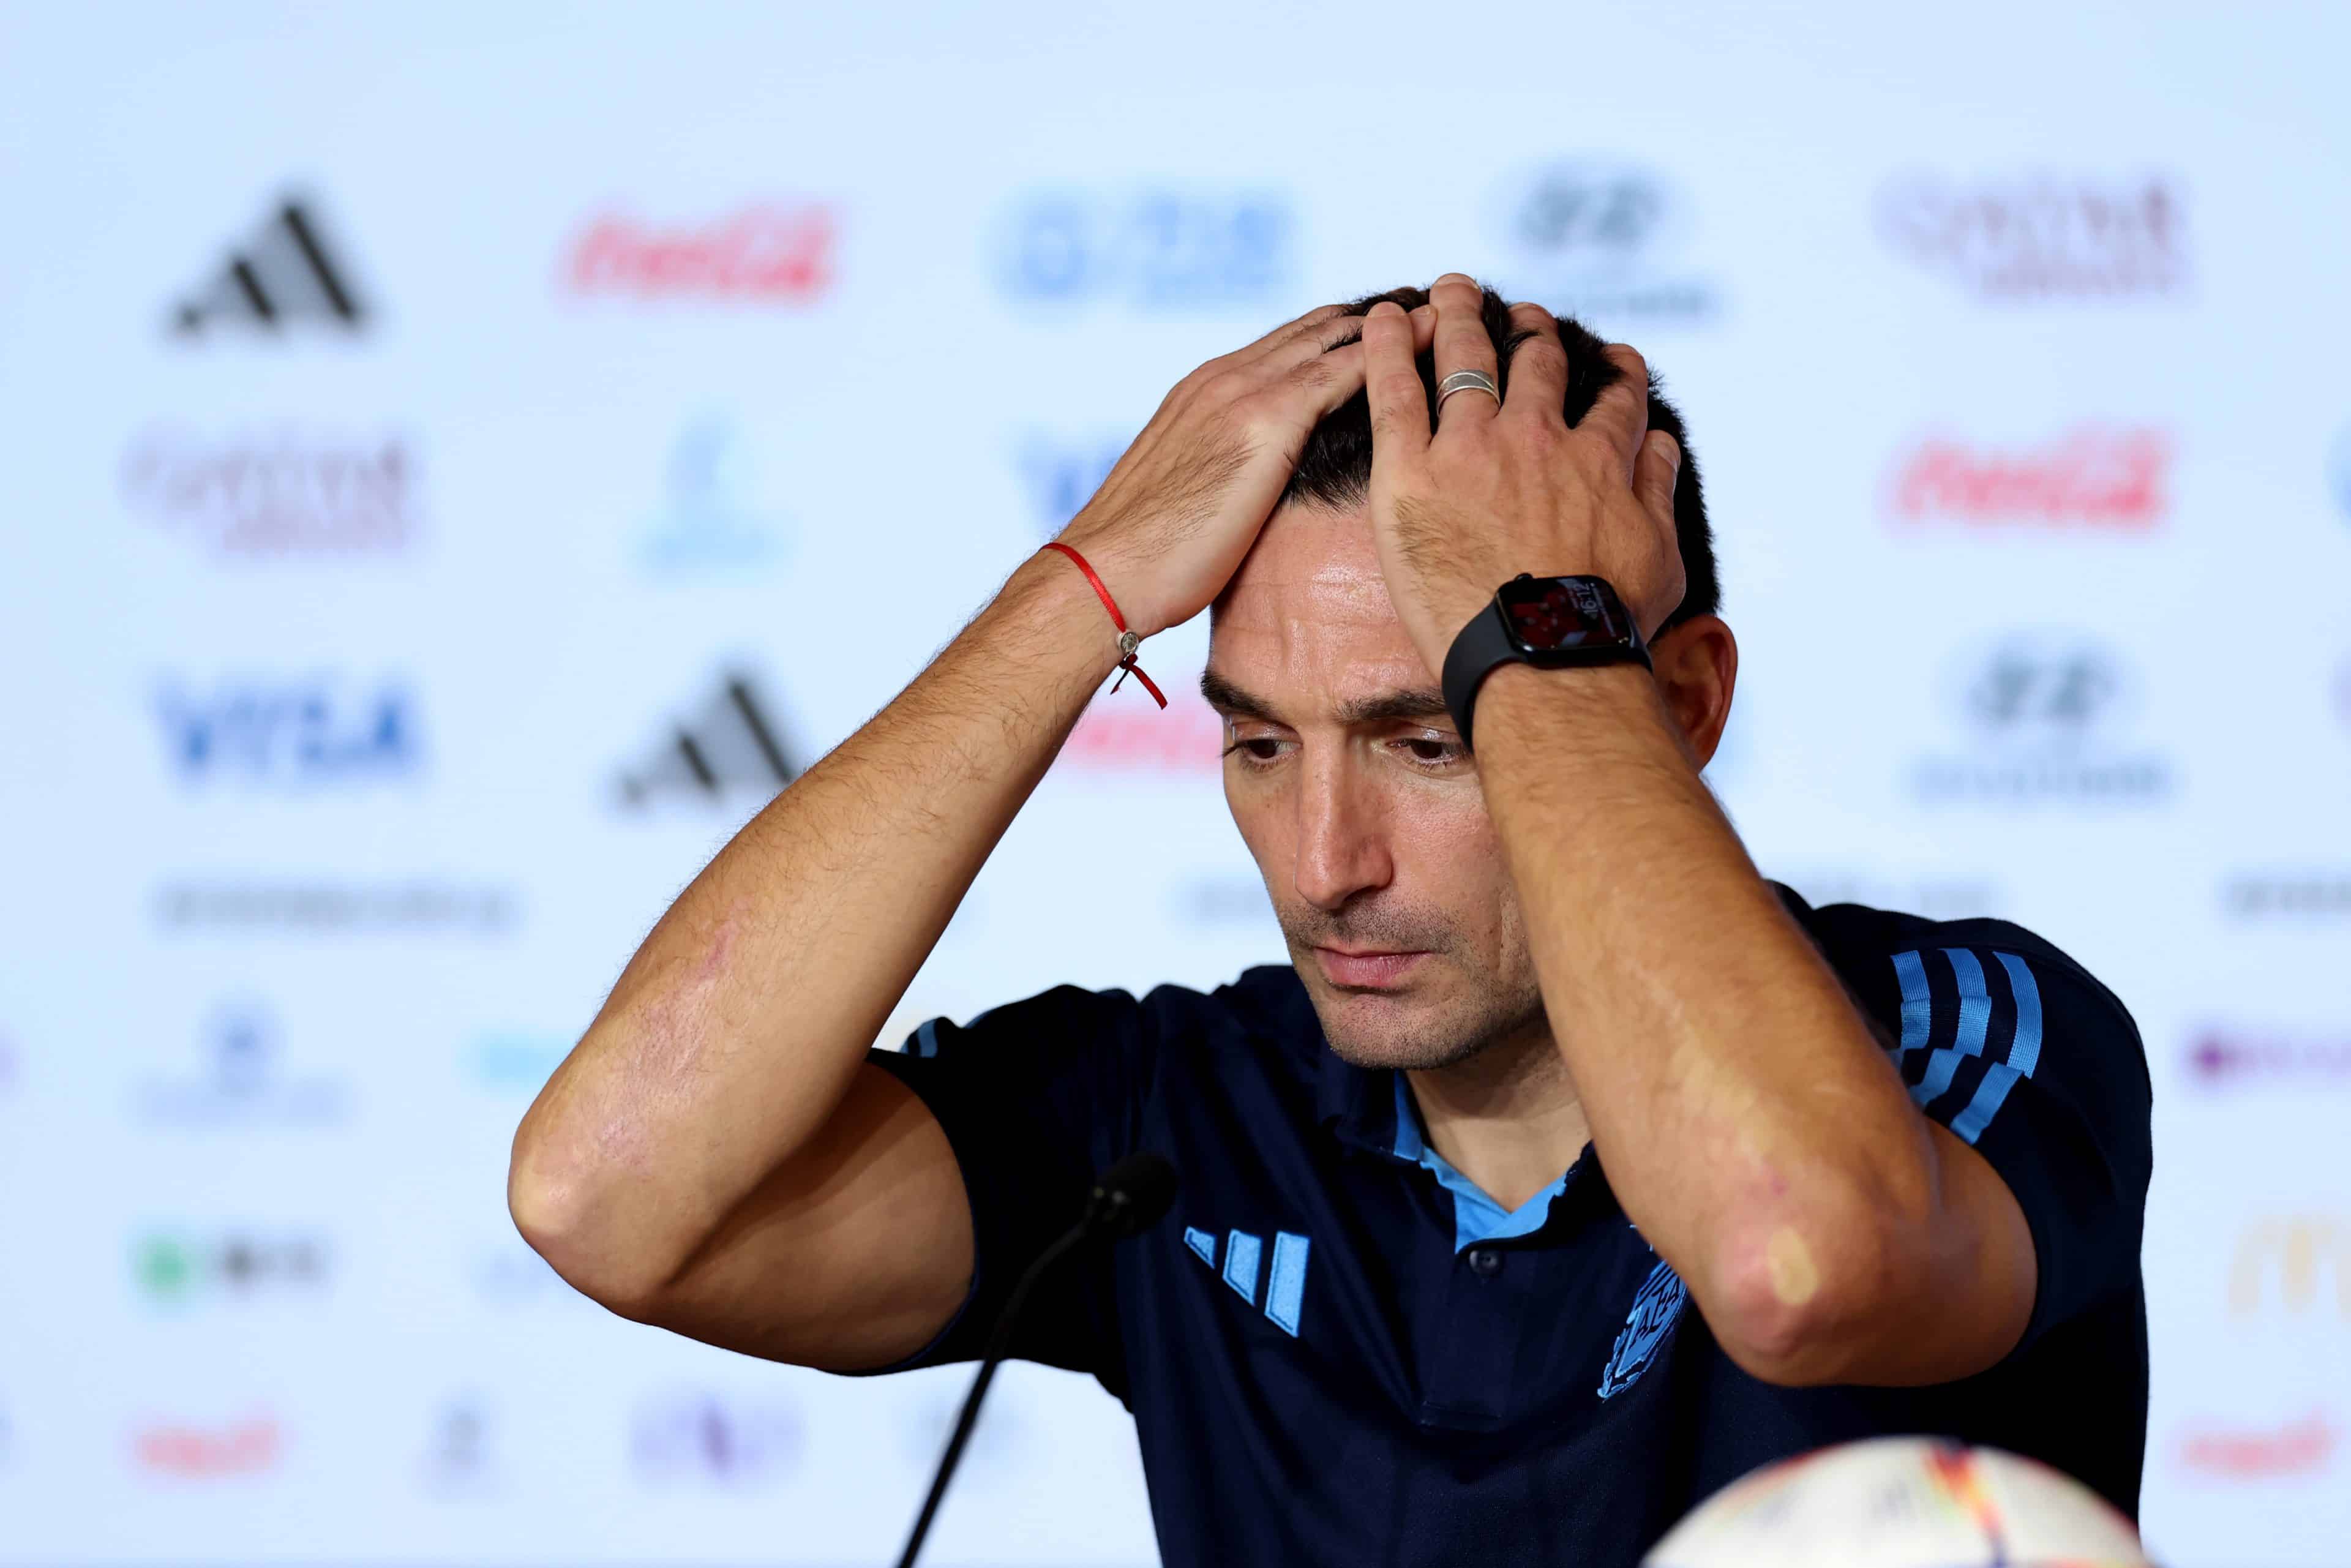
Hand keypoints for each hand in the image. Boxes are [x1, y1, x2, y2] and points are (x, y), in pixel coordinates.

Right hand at [1052, 301, 1435, 637]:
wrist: (1105, 572)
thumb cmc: (1141, 559)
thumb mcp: (1189, 497)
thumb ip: (1224, 475)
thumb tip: (1249, 497)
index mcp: (1204, 392)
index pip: (1286, 347)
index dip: (1339, 333)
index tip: (1386, 328)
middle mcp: (1225, 377)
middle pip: (1317, 328)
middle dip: (1375, 317)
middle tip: (1433, 304)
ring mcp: (1244, 391)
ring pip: (1336, 336)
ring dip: (1394, 323)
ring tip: (1448, 311)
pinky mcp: (1265, 419)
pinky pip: (1342, 370)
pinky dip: (1388, 352)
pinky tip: (1427, 345)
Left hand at [1358, 275, 1683, 675]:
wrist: (1542, 657)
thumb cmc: (1605, 626)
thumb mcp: (1661, 555)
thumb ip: (1658, 488)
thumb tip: (1661, 441)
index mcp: (1598, 459)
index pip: (1613, 398)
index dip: (1612, 370)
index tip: (1608, 355)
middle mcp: (1537, 438)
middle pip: (1534, 364)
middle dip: (1529, 331)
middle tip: (1519, 312)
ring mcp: (1471, 449)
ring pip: (1466, 360)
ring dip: (1461, 315)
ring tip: (1452, 290)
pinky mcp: (1410, 472)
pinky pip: (1395, 390)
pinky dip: (1390, 345)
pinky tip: (1385, 316)